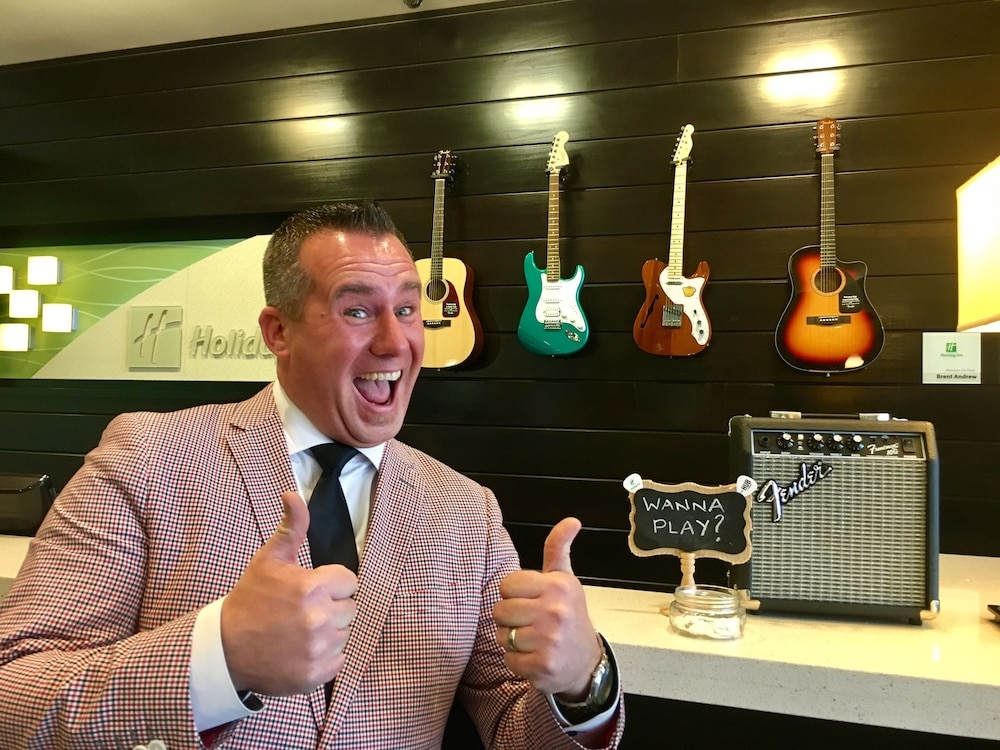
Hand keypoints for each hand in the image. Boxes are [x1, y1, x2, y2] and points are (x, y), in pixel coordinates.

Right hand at [220, 491, 357, 694]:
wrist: (225, 649)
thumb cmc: (249, 600)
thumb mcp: (269, 560)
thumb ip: (291, 527)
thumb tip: (293, 494)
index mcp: (312, 587)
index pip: (349, 582)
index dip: (332, 584)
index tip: (312, 590)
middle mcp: (319, 618)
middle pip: (350, 609)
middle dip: (332, 607)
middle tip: (303, 611)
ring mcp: (318, 649)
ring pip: (345, 634)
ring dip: (329, 633)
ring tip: (300, 631)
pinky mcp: (315, 675)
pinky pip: (338, 661)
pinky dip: (324, 658)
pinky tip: (301, 651)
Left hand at [493, 517, 601, 697]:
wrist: (586, 662)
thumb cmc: (569, 616)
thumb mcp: (565, 580)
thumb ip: (559, 548)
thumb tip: (571, 520)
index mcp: (558, 586)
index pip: (506, 585)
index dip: (513, 595)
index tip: (531, 601)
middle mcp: (555, 611)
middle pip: (500, 611)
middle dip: (510, 619)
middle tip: (531, 623)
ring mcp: (550, 640)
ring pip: (502, 636)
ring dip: (513, 642)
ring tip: (533, 640)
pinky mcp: (543, 665)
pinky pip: (509, 659)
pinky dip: (517, 662)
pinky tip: (535, 657)